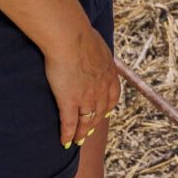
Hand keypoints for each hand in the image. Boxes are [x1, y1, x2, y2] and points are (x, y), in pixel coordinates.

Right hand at [44, 19, 120, 148]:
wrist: (71, 38)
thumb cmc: (80, 36)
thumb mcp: (98, 45)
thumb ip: (97, 53)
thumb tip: (93, 50)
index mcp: (109, 74)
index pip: (112, 96)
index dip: (107, 107)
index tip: (103, 113)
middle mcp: (102, 88)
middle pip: (101, 112)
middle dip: (94, 123)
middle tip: (88, 131)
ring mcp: (87, 96)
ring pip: (87, 121)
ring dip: (82, 133)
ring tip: (77, 141)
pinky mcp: (70, 101)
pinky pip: (70, 123)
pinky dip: (68, 134)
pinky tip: (65, 141)